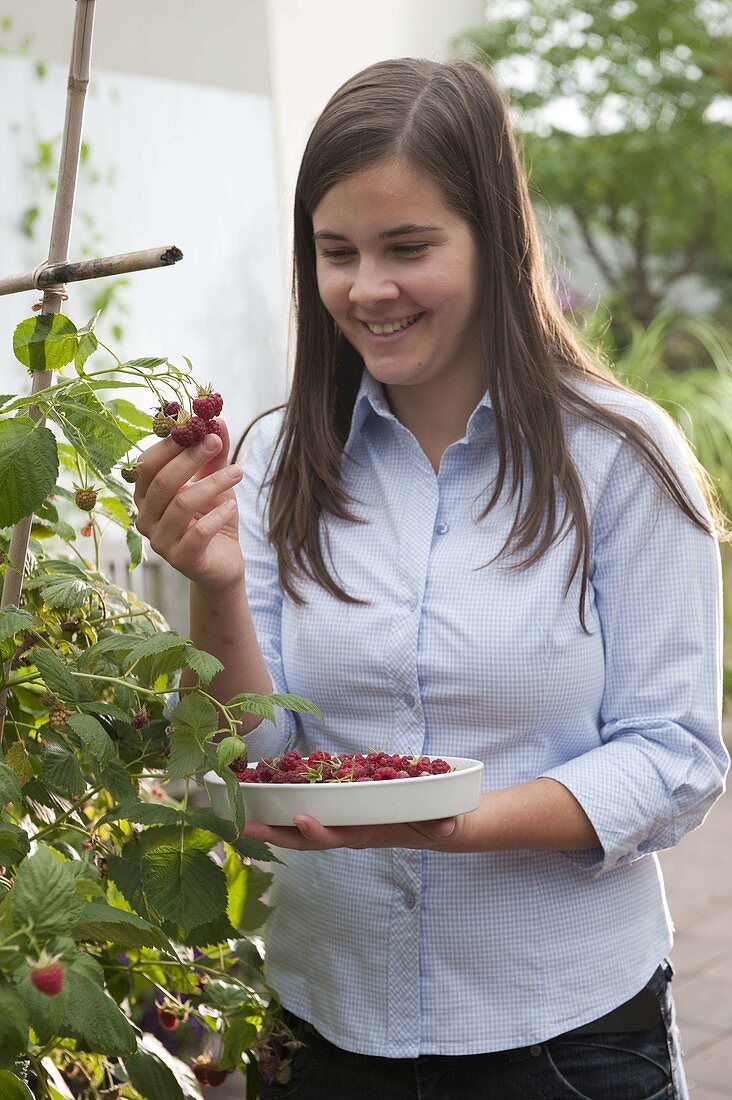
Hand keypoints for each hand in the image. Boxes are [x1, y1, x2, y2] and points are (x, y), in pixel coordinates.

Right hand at [133, 419, 244, 590]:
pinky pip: (198, 533)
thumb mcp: (214, 480)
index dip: (171, 444)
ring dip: (212, 484)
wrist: (223, 561)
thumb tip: (218, 420)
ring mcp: (160, 541)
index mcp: (146, 495)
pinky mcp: (181, 560)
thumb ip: (214, 453)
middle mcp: (145, 517)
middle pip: (162, 482)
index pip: (147, 464)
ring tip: (238, 473)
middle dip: (190, 458)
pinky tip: (232, 507)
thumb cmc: (212, 516)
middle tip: (215, 442)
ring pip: (181, 505)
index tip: (199, 425)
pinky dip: (218, 516)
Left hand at [242, 813, 466, 850]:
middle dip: (275, 832)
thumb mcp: (442, 823)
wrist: (434, 826)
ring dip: (271, 821)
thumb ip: (443, 823)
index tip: (300, 819)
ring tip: (239, 813)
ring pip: (300, 826)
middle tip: (243, 825)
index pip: (338, 836)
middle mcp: (348, 831)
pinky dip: (284, 804)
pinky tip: (263, 794)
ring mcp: (341, 822)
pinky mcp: (340, 809)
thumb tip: (449, 823)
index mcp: (368, 834)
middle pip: (305, 838)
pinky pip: (309, 809)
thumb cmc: (435, 822)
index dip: (318, 831)